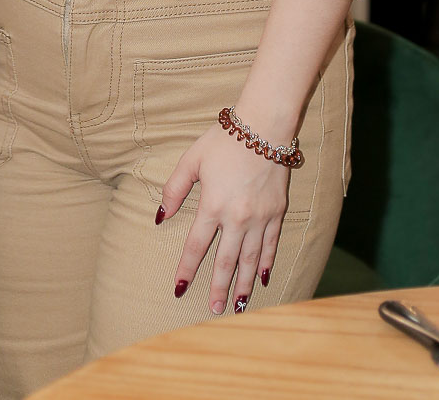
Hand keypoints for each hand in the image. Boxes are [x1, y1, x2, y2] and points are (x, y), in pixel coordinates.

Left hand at [157, 123, 289, 314]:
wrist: (263, 127)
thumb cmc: (224, 140)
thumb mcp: (192, 159)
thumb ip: (174, 188)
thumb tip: (160, 216)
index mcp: (213, 205)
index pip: (196, 246)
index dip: (187, 269)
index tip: (180, 288)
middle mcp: (238, 218)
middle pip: (226, 261)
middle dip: (219, 287)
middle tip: (214, 310)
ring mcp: (260, 218)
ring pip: (250, 259)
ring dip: (243, 284)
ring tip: (238, 305)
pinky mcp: (277, 213)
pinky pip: (271, 245)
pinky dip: (266, 263)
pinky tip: (262, 279)